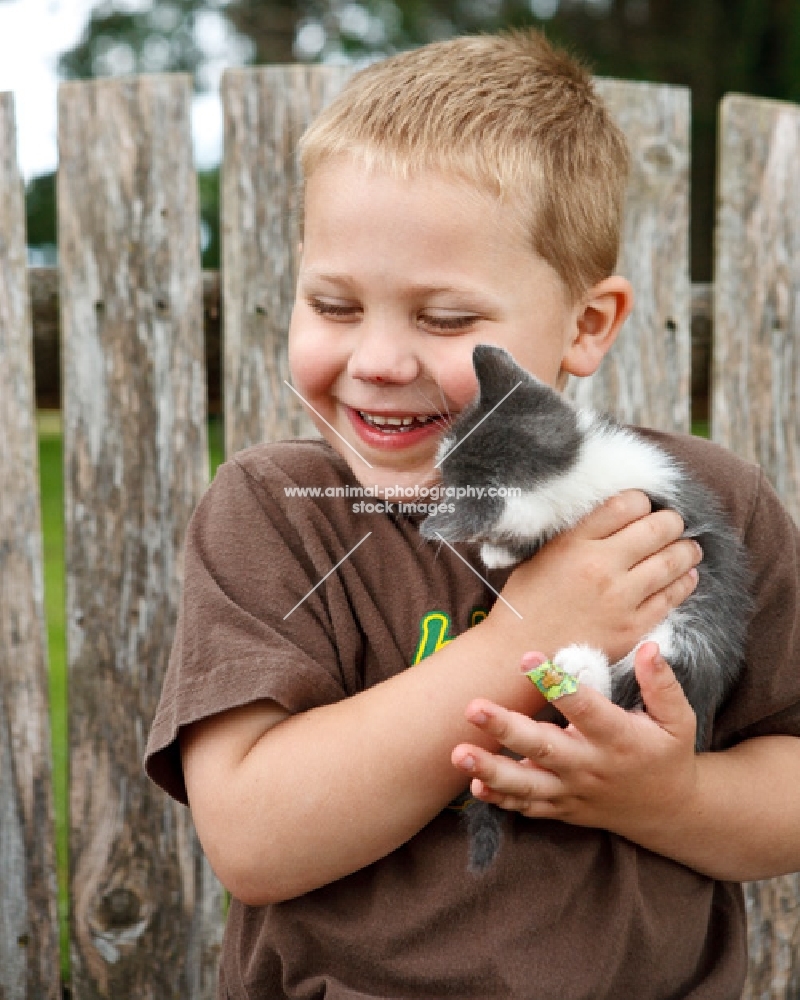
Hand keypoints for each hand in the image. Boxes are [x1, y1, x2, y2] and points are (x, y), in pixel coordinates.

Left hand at [451, 643, 699, 843]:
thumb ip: (662, 685)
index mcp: (617, 738)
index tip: (528, 657)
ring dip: (491, 770)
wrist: (667, 811)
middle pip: (542, 747)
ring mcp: (572, 790)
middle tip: (473, 708)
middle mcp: (590, 765)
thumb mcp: (678, 720)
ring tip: (458, 754)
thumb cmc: (668, 753)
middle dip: (505, 729)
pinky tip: (473, 786)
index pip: (585, 708)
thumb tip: (650, 647)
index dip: (557, 683)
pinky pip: (528, 807)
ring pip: (527, 784)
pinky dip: (501, 800)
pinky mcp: (561, 807)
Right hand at [486, 491, 701, 663]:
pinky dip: (684, 582)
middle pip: (656, 528)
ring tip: (689, 547)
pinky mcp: (633, 627)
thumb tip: (615, 516)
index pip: (625, 504)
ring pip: (671, 561)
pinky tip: (686, 576)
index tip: (643, 507)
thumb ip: (577, 534)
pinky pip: (671, 597)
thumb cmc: (527, 602)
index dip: (641, 501)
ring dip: (686, 550)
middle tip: (673, 524)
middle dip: (671, 521)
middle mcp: (600, 566)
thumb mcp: (542, 555)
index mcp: (574, 542)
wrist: (520, 653)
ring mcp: (620, 598)